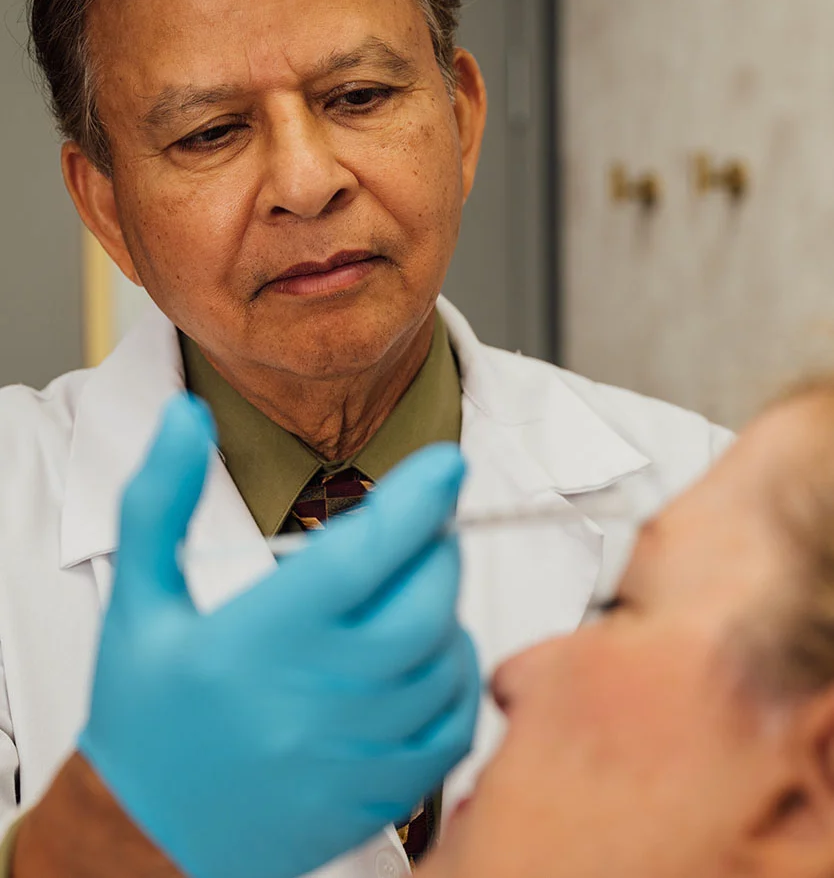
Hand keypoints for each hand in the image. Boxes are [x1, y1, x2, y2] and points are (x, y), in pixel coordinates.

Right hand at [77, 395, 479, 877]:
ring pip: (446, 662)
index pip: (362, 555)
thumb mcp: (138, 597)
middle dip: (436, 548)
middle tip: (421, 528)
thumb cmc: (147, 709)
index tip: (445, 464)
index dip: (416, 500)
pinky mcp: (377, 796)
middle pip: (423, 604)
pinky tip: (425, 658)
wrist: (145, 838)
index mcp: (258, 640)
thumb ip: (160, 500)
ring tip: (410, 591)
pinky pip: (453, 728)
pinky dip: (457, 680)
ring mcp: (352, 754)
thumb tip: (186, 418)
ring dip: (446, 610)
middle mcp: (314, 698)